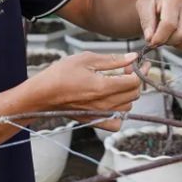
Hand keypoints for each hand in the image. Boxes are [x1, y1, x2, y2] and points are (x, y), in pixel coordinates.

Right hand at [28, 52, 143, 131]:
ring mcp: (100, 114)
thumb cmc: (61, 73)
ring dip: (128, 94)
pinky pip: (117, 123)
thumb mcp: (86, 59)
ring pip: (128, 107)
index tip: (135, 62)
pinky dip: (120, 114)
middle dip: (135, 80)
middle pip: (134, 94)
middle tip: (127, 69)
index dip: (138, 70)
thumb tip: (133, 58)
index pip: (134, 81)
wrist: (43, 94)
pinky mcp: (95, 121)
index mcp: (103, 86)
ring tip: (118, 82)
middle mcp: (105, 104)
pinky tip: (113, 102)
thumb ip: (112, 60)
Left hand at [136, 0, 181, 49]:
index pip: (169, 23)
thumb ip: (147, 22)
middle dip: (168, 41)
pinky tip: (173, 35)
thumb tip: (150, 39)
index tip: (150, 42)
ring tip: (166, 36)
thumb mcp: (144, 5)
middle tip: (157, 38)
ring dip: (176, 44)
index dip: (159, 37)